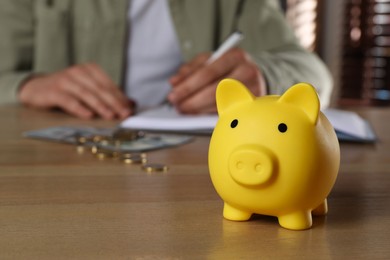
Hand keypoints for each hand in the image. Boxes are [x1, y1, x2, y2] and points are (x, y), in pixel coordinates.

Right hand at [18, 63, 133, 118]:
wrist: (38, 88)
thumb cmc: (69, 90)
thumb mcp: (89, 89)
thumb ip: (109, 95)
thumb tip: (132, 104)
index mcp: (91, 69)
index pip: (109, 85)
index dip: (121, 98)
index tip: (130, 110)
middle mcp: (79, 72)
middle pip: (100, 89)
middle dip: (114, 103)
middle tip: (124, 114)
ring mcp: (65, 80)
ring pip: (86, 94)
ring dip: (100, 106)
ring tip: (110, 116)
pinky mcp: (53, 90)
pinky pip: (69, 100)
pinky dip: (79, 108)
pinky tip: (88, 116)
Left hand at [168, 48, 266, 113]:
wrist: (257, 73)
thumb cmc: (229, 66)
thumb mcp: (211, 60)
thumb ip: (191, 68)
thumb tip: (174, 82)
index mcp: (234, 56)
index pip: (207, 72)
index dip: (188, 85)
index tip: (173, 94)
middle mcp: (246, 71)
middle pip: (214, 90)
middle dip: (192, 100)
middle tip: (177, 106)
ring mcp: (252, 89)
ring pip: (220, 103)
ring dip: (199, 109)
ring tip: (185, 109)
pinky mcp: (252, 104)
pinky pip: (227, 111)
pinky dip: (209, 113)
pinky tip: (199, 113)